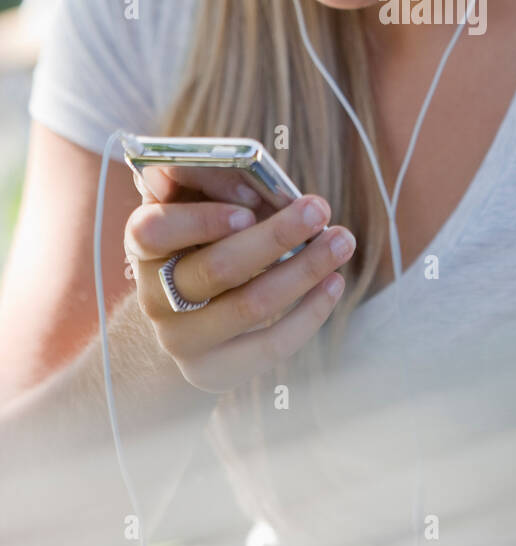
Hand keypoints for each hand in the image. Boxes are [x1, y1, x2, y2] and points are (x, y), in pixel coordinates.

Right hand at [124, 168, 354, 391]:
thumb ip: (211, 183)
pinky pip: (268, 346)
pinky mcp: (212, 370)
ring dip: (304, 270)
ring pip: (248, 306)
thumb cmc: (199, 241)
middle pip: (215, 268)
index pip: (154, 230)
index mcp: (143, 244)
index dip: (202, 219)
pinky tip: (334, 283)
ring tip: (341, 241)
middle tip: (318, 208)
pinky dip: (309, 313)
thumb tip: (254, 175)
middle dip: (275, 236)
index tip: (251, 206)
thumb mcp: (194, 204)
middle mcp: (154, 295)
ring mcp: (181, 338)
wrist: (180, 316)